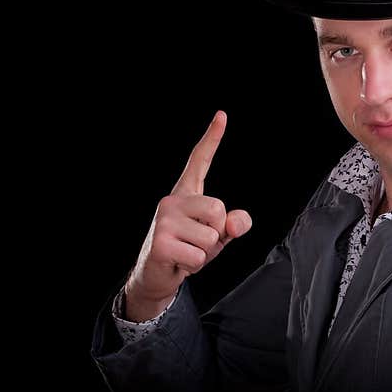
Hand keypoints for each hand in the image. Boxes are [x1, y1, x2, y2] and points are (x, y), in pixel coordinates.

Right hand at [124, 110, 252, 320]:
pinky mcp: (160, 242)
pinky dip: (195, 266)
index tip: (222, 115)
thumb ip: (233, 225)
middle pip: (218, 209)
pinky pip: (199, 256)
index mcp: (186, 194)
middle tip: (197, 242)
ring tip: (187, 252)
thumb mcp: (216, 236)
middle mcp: (172, 200)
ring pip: (210, 237)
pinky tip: (178, 262)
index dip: (212, 138)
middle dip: (216, 233)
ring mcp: (163, 220)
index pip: (200, 161)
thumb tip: (235, 223)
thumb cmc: (187, 250)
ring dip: (205, 252)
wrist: (156, 276)